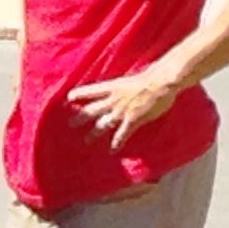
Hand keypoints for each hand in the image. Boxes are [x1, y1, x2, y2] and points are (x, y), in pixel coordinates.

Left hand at [67, 65, 184, 146]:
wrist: (159, 84)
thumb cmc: (149, 77)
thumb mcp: (130, 79)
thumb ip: (121, 86)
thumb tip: (120, 88)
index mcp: (112, 87)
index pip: (90, 90)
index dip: (79, 94)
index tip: (69, 98)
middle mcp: (113, 100)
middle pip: (91, 110)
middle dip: (80, 118)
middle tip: (70, 124)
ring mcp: (121, 112)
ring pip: (103, 124)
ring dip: (94, 133)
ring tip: (87, 140)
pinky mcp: (132, 121)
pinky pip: (121, 134)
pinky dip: (116, 143)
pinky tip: (112, 150)